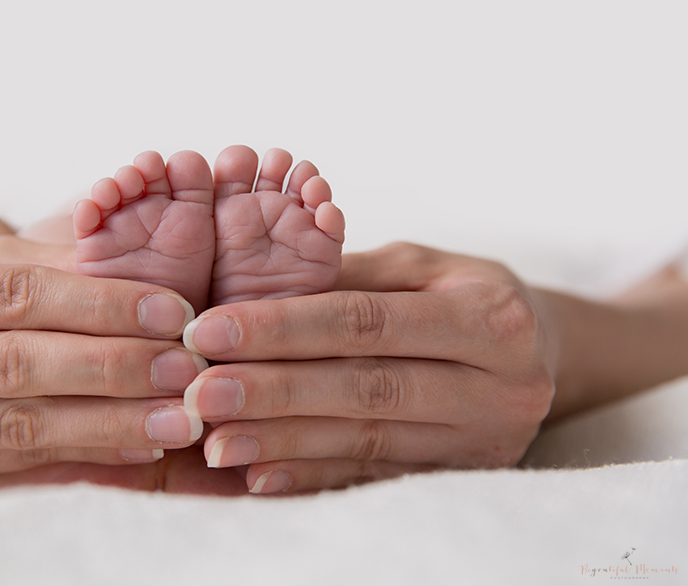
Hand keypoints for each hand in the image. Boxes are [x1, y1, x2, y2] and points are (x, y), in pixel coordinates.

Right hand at [0, 220, 206, 484]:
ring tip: (180, 415)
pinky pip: (24, 462)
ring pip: (21, 424)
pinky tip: (144, 442)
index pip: (12, 295)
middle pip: (15, 364)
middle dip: (113, 366)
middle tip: (185, 367)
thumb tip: (156, 297)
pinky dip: (91, 451)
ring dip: (112, 421)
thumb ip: (63, 266)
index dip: (100, 305)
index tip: (172, 312)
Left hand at [180, 242, 557, 492]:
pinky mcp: (462, 477)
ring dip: (283, 442)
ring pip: (368, 441)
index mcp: (488, 316)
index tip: (210, 329)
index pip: (367, 321)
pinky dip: (315, 479)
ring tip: (215, 439)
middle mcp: (498, 385)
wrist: (545, 353)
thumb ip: (348, 276)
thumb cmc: (467, 294)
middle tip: (199, 391)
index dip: (284, 326)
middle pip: (367, 387)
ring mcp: (483, 441)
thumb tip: (253, 292)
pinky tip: (261, 476)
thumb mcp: (422, 266)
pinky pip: (378, 479)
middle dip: (275, 390)